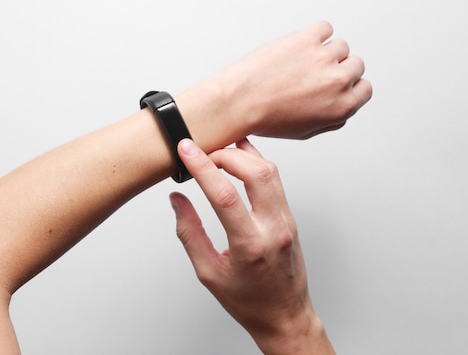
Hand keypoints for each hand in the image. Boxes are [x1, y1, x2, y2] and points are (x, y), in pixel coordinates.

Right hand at [170, 139, 333, 353]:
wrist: (285, 316)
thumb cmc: (248, 301)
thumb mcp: (208, 273)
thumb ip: (190, 233)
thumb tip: (177, 200)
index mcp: (250, 245)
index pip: (224, 195)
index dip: (202, 167)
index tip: (186, 150)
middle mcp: (273, 228)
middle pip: (255, 172)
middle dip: (225, 154)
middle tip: (202, 152)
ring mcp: (286, 221)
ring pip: (270, 171)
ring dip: (243, 155)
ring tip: (218, 152)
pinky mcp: (290, 217)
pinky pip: (276, 181)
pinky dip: (256, 164)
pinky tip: (240, 159)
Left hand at [211, 20, 371, 139]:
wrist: (238, 101)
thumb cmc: (264, 118)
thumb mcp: (304, 132)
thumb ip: (331, 119)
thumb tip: (342, 105)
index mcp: (342, 107)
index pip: (364, 89)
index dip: (349, 85)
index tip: (336, 83)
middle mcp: (337, 81)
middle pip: (355, 65)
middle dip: (337, 68)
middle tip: (313, 72)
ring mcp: (324, 57)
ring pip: (340, 46)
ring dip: (323, 51)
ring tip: (299, 61)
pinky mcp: (307, 38)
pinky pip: (324, 28)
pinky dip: (315, 33)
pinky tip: (299, 45)